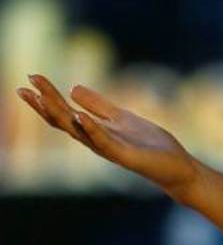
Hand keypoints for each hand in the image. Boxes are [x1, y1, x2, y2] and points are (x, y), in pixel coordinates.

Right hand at [16, 74, 201, 200]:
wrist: (176, 166)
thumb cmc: (150, 144)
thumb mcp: (122, 117)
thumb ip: (99, 105)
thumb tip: (73, 87)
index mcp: (94, 131)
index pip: (64, 112)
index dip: (47, 97)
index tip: (30, 78)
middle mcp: (96, 141)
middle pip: (63, 122)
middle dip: (44, 104)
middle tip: (24, 87)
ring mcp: (109, 149)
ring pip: (78, 132)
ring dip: (60, 115)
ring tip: (41, 99)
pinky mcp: (125, 156)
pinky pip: (104, 142)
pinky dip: (92, 130)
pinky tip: (81, 117)